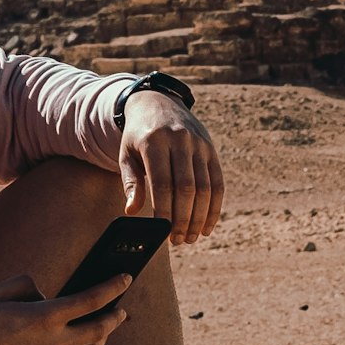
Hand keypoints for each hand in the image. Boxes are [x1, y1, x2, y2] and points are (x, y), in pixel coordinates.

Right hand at [0, 271, 131, 344]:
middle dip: (116, 317)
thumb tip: (47, 295)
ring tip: (105, 327)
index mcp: (44, 318)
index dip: (112, 286)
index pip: (91, 299)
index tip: (126, 278)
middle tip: (122, 310)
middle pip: (100, 330)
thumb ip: (28, 285)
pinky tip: (69, 343)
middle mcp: (53, 344)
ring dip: (101, 337)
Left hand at [121, 92, 223, 241]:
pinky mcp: (211, 150)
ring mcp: (199, 145)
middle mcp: (180, 141)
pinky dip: (214, 207)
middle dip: (183, 218)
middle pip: (187, 188)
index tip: (162, 232)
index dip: (164, 211)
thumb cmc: (138, 137)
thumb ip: (130, 182)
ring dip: (199, 217)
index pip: (163, 183)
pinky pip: (217, 183)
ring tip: (191, 237)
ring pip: (205, 188)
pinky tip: (206, 226)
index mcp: (155, 142)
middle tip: (178, 240)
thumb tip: (132, 211)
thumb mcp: (126, 155)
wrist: (158, 104)